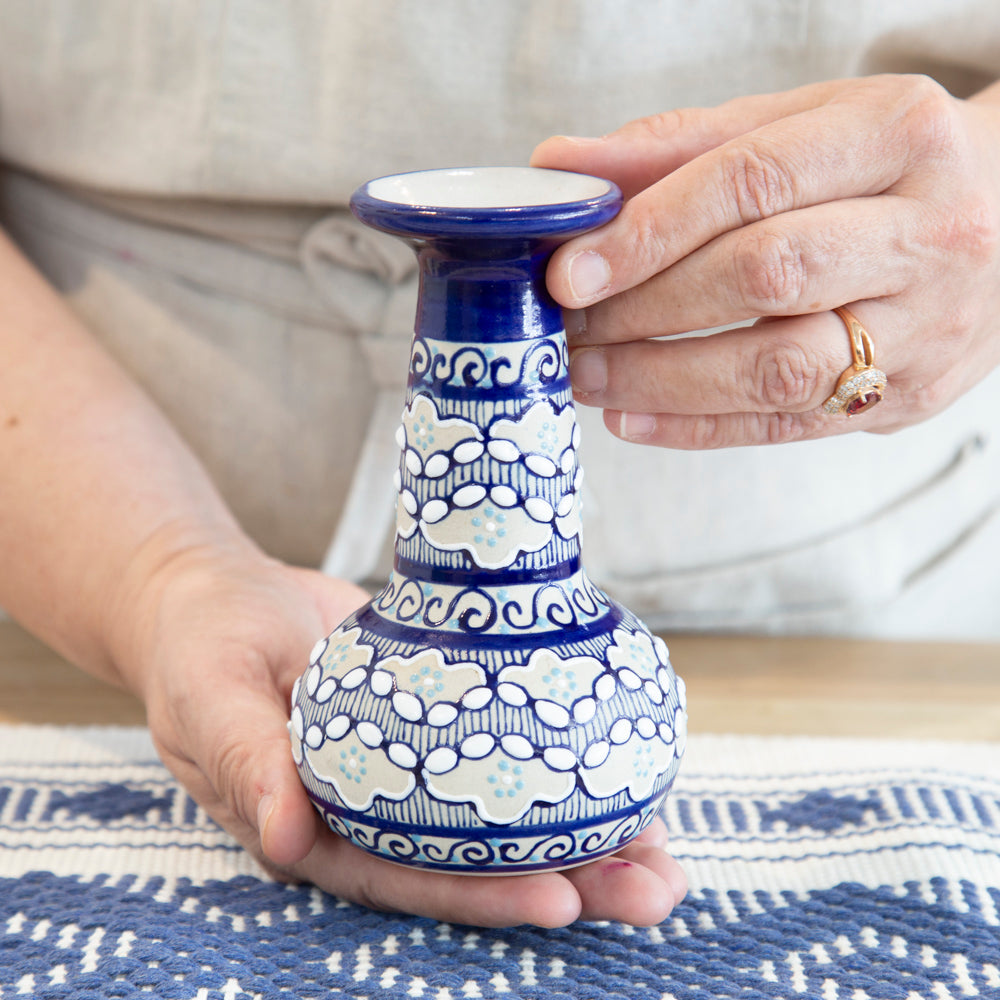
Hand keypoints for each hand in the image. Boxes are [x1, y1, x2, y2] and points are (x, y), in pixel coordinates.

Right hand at [124, 544, 686, 926]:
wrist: (221, 595)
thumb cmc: (201, 648)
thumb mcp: (211, 698)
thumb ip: (246, 762)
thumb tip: (283, 839)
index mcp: (317, 826)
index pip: (406, 876)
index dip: (483, 894)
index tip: (563, 899)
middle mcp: (373, 808)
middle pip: (476, 859)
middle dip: (568, 879)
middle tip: (654, 890)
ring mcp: (411, 765)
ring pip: (504, 813)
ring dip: (586, 834)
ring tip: (667, 852)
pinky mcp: (437, 716)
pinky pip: (503, 748)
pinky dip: (560, 763)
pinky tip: (626, 773)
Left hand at [531, 74, 999, 447]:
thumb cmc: (884, 167)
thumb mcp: (799, 125)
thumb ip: (682, 145)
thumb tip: (563, 166)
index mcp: (897, 137)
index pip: (753, 182)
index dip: (650, 230)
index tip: (570, 268)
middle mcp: (926, 234)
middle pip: (766, 276)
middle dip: (647, 308)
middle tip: (570, 324)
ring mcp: (926, 328)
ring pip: (780, 368)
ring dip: (662, 381)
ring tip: (587, 376)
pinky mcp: (908, 397)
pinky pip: (791, 425)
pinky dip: (699, 427)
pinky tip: (632, 420)